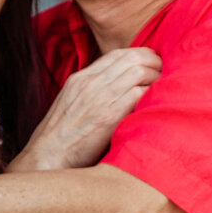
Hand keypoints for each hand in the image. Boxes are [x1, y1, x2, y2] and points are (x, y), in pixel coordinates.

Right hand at [13, 48, 161, 172]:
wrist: (46, 159)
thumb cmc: (60, 140)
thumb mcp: (71, 105)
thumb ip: (91, 92)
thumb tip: (116, 89)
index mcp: (80, 78)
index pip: (117, 54)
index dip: (140, 55)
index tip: (152, 64)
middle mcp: (90, 83)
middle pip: (133, 57)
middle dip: (155, 63)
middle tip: (165, 74)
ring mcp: (100, 98)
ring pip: (140, 71)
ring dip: (157, 78)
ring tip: (165, 89)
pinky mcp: (109, 116)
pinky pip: (140, 94)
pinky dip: (153, 95)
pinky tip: (157, 105)